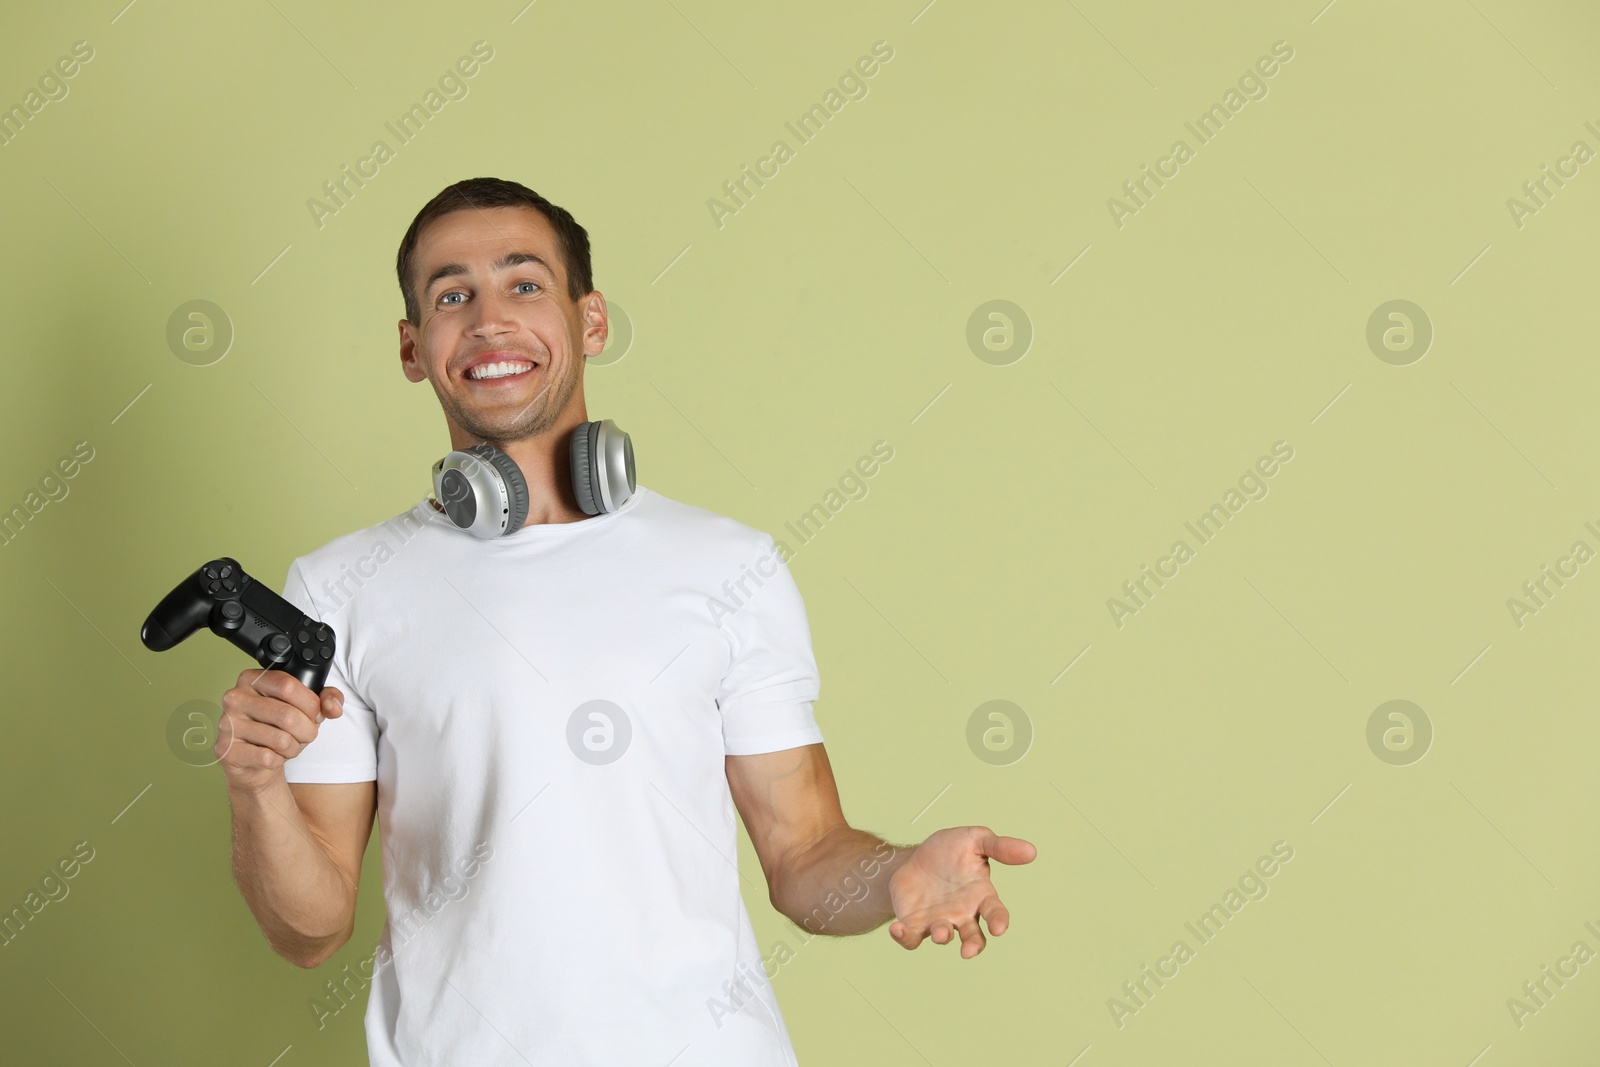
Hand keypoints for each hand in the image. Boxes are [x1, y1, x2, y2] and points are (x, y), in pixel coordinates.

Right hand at [217, 668, 343, 792]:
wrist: (255, 761)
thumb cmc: (279, 728)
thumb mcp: (306, 708)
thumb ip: (327, 699)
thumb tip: (333, 707)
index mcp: (252, 679)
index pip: (287, 685)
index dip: (310, 704)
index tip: (315, 713)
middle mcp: (235, 698)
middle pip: (287, 715)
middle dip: (307, 730)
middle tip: (305, 734)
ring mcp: (227, 724)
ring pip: (280, 739)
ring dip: (294, 747)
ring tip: (288, 745)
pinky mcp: (226, 750)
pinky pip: (267, 757)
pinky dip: (279, 760)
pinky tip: (272, 756)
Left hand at [888, 826, 1035, 958]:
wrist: (916, 857)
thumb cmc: (951, 850)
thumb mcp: (976, 839)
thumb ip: (1000, 847)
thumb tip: (1031, 851)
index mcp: (981, 896)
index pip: (995, 912)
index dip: (999, 921)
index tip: (999, 928)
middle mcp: (963, 914)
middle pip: (973, 937)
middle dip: (973, 945)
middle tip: (968, 950)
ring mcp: (939, 921)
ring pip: (943, 938)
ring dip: (942, 937)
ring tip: (941, 932)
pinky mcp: (915, 924)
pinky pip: (911, 938)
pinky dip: (904, 938)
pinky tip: (898, 930)